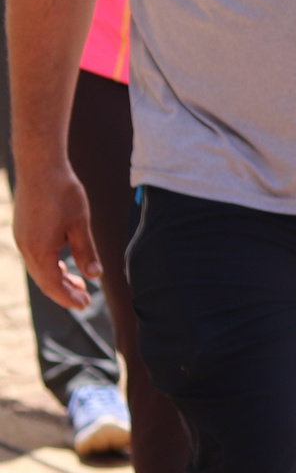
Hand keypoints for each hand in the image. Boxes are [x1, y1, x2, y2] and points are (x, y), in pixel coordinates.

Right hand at [12, 160, 98, 312]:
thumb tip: (95, 276)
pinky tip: (64, 266)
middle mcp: (26, 248)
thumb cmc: (62, 193)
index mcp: (39, 250)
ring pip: (39, 269)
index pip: (53, 284)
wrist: (40, 167)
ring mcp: (22, 239)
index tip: (85, 305)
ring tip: (79, 285)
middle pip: (44, 280)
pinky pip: (36, 257)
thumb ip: (86, 252)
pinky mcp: (24, 231)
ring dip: (58, 279)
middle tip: (85, 301)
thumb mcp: (80, 224)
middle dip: (64, 292)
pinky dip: (50, 266)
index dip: (68, 297)